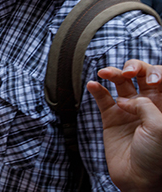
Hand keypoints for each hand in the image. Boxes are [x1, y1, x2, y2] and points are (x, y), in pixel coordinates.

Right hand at [87, 59, 161, 191]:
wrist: (138, 178)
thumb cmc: (156, 156)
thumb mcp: (159, 126)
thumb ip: (145, 105)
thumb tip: (126, 99)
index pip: (161, 78)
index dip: (157, 72)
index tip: (152, 81)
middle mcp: (149, 103)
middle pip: (140, 75)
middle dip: (134, 68)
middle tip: (128, 73)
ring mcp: (129, 109)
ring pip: (120, 83)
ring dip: (113, 73)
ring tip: (104, 72)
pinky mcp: (111, 118)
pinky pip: (103, 98)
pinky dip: (96, 89)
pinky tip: (92, 84)